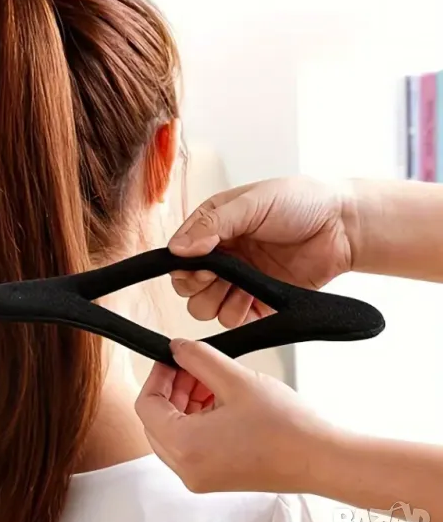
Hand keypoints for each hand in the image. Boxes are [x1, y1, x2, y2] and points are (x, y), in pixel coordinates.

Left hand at [135, 338, 335, 493]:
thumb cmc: (286, 427)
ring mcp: (200, 476)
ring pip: (172, 431)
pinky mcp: (215, 476)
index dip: (157, 375)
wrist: (322, 459)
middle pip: (156, 420)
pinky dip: (196, 418)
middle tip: (193, 366)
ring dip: (185, 401)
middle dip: (172, 387)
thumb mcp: (234, 378)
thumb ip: (198, 358)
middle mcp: (187, 469)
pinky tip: (219, 398)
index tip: (173, 358)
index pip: (147, 405)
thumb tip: (176, 348)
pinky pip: (190, 443)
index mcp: (185, 447)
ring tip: (211, 380)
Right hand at [169, 176, 356, 327]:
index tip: (199, 266)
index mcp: (214, 227)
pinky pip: (232, 319)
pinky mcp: (258, 302)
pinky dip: (237, 314)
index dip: (183, 265)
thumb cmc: (301, 202)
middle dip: (197, 286)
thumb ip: (213, 224)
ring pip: (205, 307)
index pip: (179, 254)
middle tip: (215, 277)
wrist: (343, 226)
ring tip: (238, 290)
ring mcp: (239, 281)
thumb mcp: (253, 202)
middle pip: (187, 285)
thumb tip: (178, 249)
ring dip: (216, 302)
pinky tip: (252, 299)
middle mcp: (222, 255)